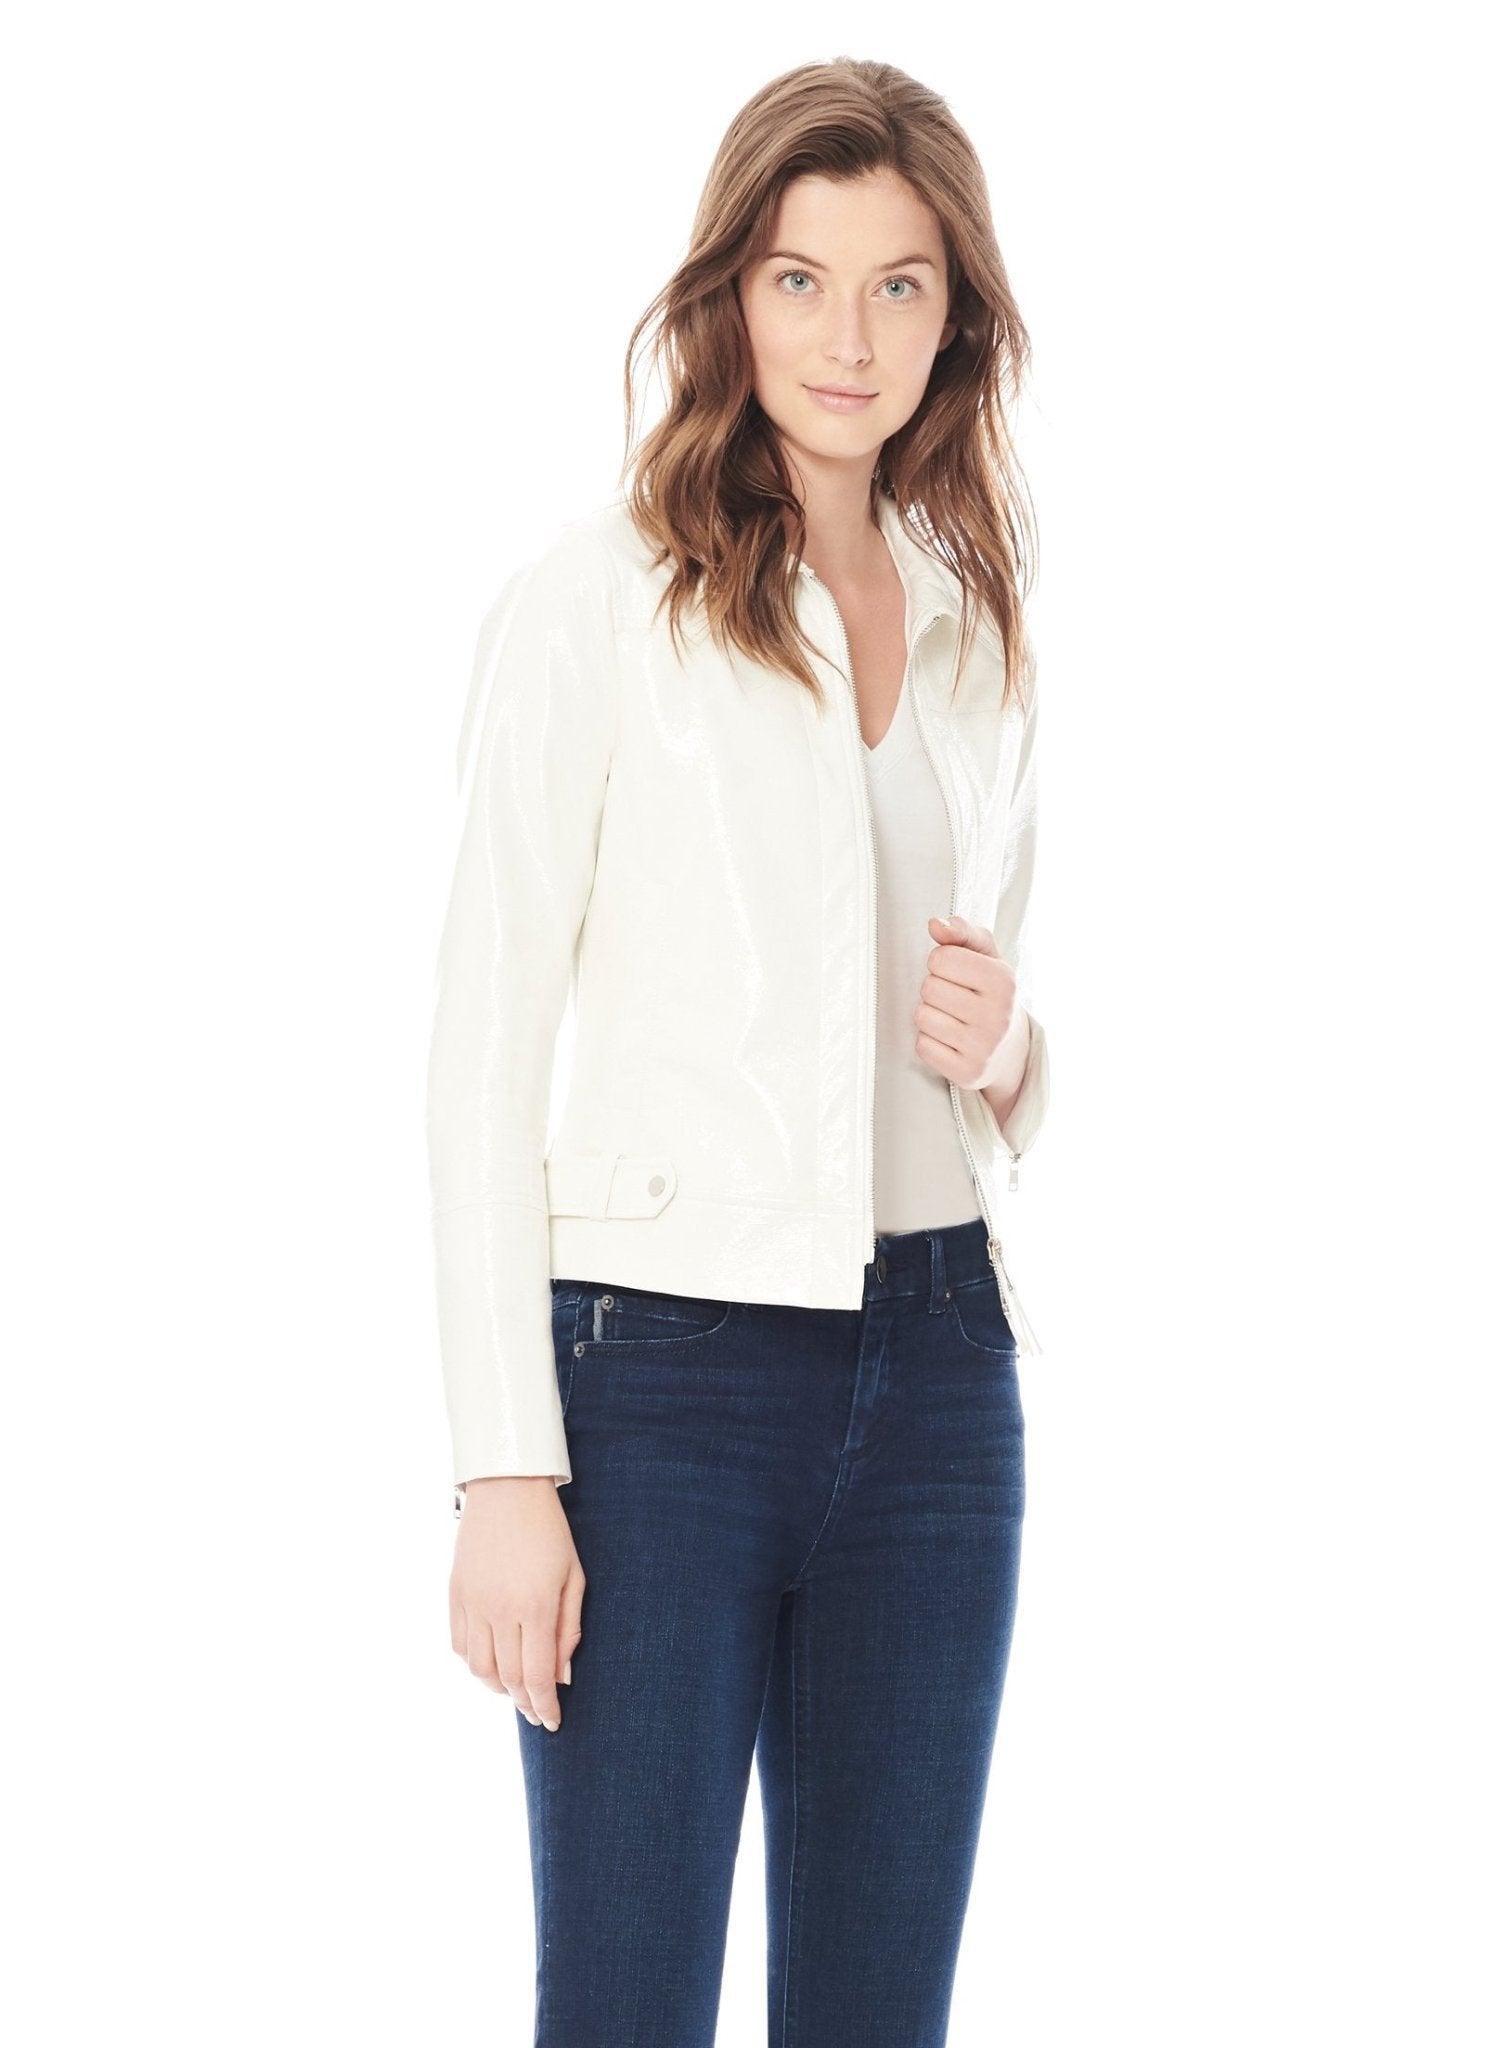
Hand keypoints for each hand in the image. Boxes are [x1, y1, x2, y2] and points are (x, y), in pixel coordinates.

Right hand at [449, 1477, 583, 1732]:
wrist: (507, 1489)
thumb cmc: (549, 1531)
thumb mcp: (574, 1577)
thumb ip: (569, 1630)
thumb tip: (562, 1676)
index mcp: (536, 1606)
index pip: (538, 1676)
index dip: (545, 1705)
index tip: (553, 1722)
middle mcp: (500, 1610)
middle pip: (508, 1679)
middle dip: (525, 1703)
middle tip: (537, 1712)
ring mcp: (473, 1603)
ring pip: (479, 1669)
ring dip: (498, 1688)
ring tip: (515, 1690)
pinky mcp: (455, 1595)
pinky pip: (460, 1646)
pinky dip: (474, 1664)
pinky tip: (491, 1663)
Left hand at [915, 913, 1023, 1091]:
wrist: (1010, 1050)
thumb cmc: (990, 994)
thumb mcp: (985, 957)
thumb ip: (962, 932)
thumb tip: (936, 924)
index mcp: (1004, 981)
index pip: (940, 959)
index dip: (941, 964)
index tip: (957, 975)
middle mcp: (999, 1015)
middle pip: (929, 988)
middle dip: (935, 990)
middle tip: (955, 999)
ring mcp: (984, 1048)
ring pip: (922, 1017)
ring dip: (930, 1016)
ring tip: (952, 1019)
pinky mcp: (968, 1073)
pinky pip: (923, 1046)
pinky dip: (929, 1042)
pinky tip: (949, 1040)